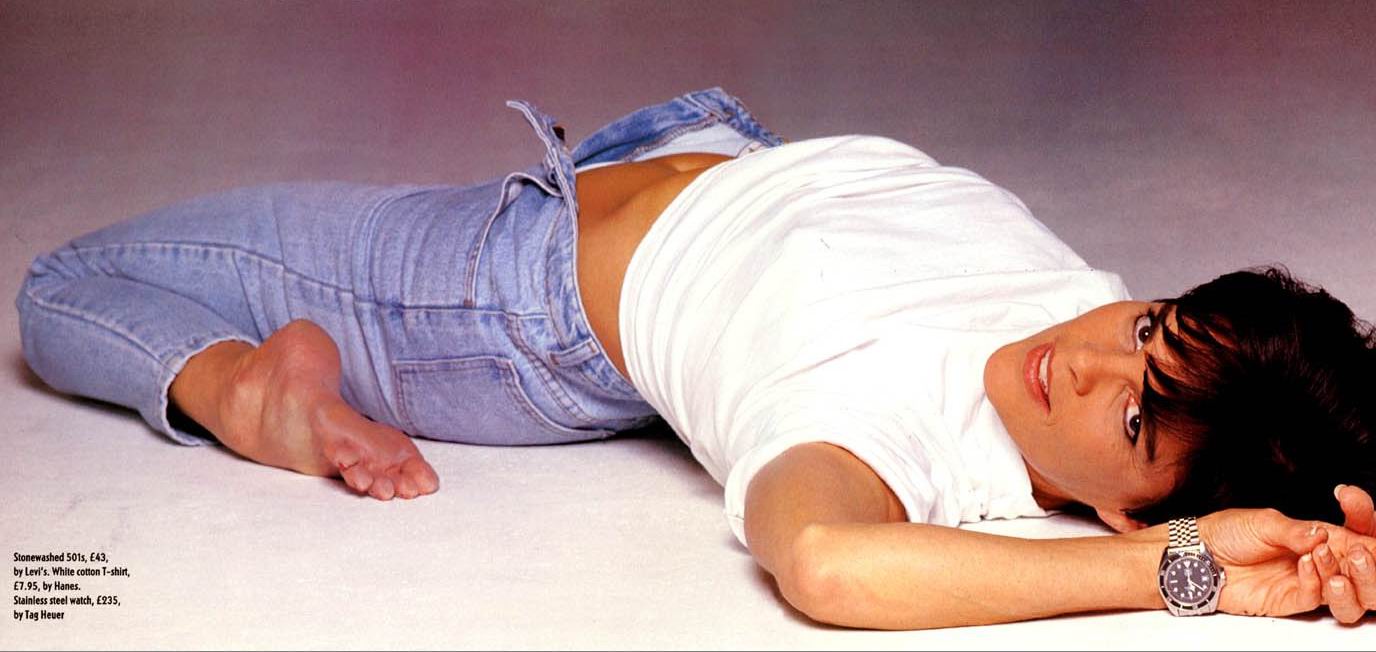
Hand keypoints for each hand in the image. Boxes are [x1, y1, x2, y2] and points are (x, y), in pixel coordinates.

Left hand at [1195, 507, 1375, 621]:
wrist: (1198, 555)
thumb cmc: (1227, 533)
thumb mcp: (1264, 522)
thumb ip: (1296, 531)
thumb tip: (1324, 535)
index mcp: (1317, 537)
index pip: (1356, 539)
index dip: (1366, 535)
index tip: (1366, 529)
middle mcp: (1317, 562)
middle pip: (1360, 572)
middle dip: (1368, 566)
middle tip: (1359, 553)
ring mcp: (1304, 583)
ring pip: (1346, 592)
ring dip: (1346, 577)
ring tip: (1323, 556)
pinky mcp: (1288, 600)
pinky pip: (1314, 598)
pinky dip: (1316, 582)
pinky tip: (1306, 563)